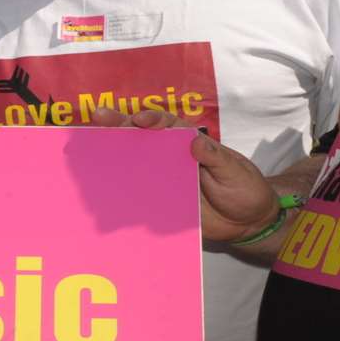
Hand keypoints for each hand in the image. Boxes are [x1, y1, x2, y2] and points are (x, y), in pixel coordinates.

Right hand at [88, 108, 280, 241]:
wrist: (250, 223)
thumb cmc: (245, 188)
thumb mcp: (234, 171)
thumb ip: (215, 157)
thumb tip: (195, 141)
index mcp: (189, 142)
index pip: (168, 124)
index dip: (153, 119)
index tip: (141, 120)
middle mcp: (172, 157)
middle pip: (142, 138)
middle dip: (120, 126)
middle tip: (99, 117)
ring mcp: (164, 179)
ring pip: (134, 164)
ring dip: (113, 156)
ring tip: (90, 149)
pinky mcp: (162, 202)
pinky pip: (139, 195)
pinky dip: (121, 192)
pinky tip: (102, 190)